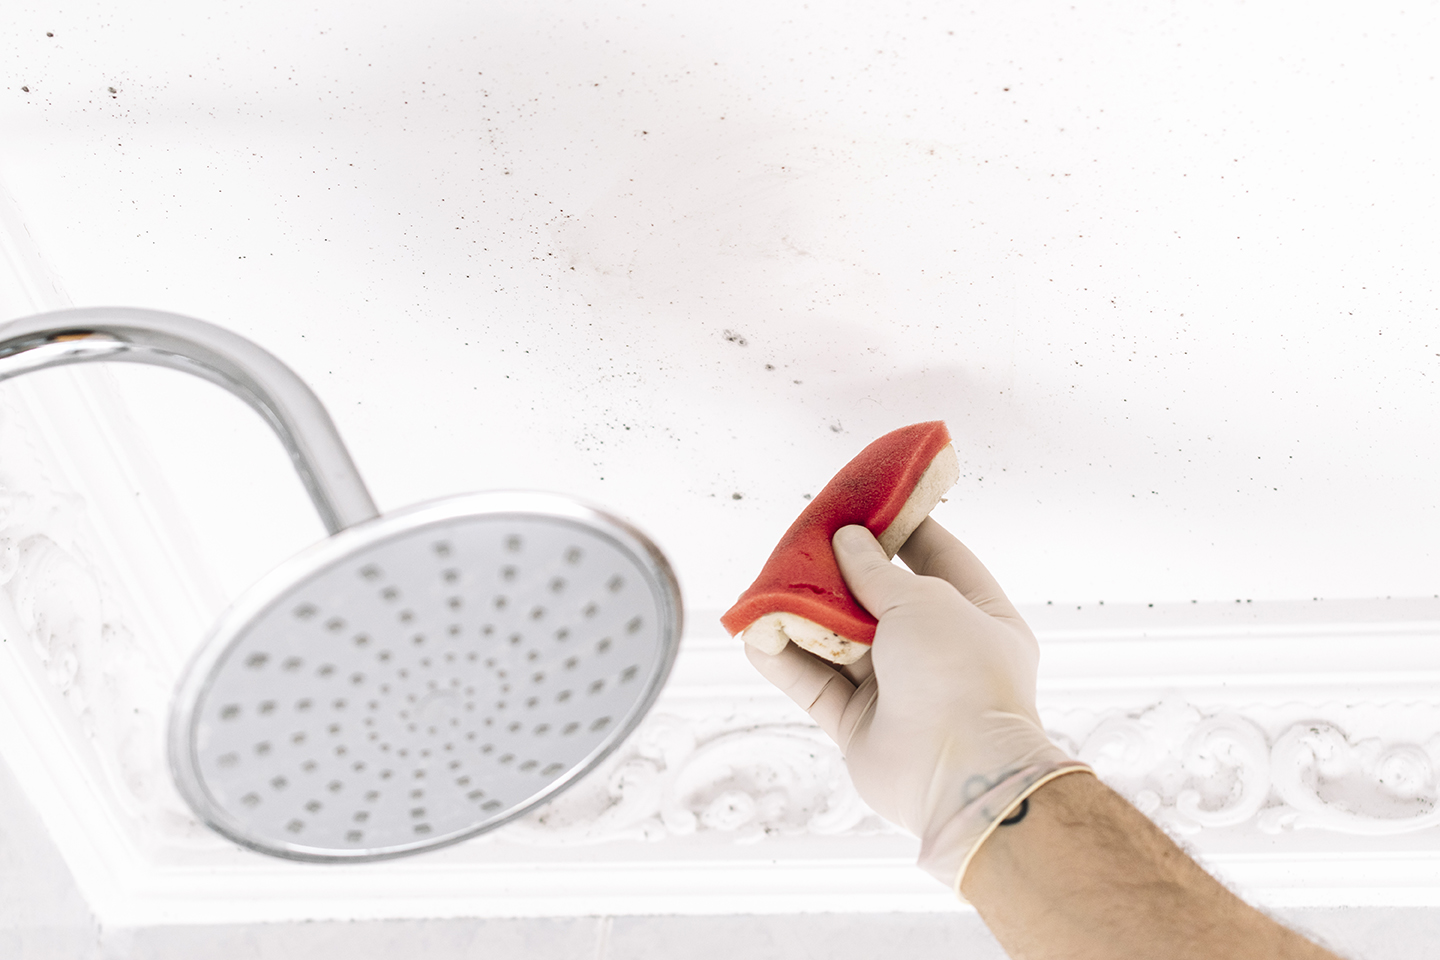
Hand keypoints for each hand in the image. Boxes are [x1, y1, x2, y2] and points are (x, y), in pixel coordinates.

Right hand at [744, 517, 1089, 895]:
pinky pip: (816, 684)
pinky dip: (786, 660)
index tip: (865, 504)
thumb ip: (877, 572)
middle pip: (879, 601)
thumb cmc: (960, 676)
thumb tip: (849, 542)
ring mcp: (900, 692)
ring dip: (803, 617)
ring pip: (840, 643)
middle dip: (838, 574)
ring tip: (766, 589)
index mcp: (980, 618)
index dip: (902, 528)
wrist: (958, 774)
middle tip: (800, 545)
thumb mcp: (924, 601)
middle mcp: (941, 653)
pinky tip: (757, 634)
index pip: (940, 558)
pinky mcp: (860, 727)